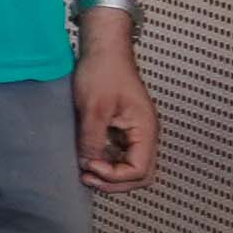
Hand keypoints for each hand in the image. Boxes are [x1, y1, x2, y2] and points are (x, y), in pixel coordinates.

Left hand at [73, 17, 160, 190]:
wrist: (103, 50)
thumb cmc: (102, 72)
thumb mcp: (94, 108)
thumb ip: (93, 138)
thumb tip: (88, 165)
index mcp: (145, 129)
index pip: (139, 170)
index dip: (114, 176)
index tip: (90, 166)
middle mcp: (146, 134)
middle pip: (140, 175)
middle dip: (115, 182)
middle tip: (87, 178)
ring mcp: (136, 132)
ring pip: (131, 167)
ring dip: (111, 175)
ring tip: (86, 171)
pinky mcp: (125, 129)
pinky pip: (122, 155)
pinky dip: (108, 162)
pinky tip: (89, 158)